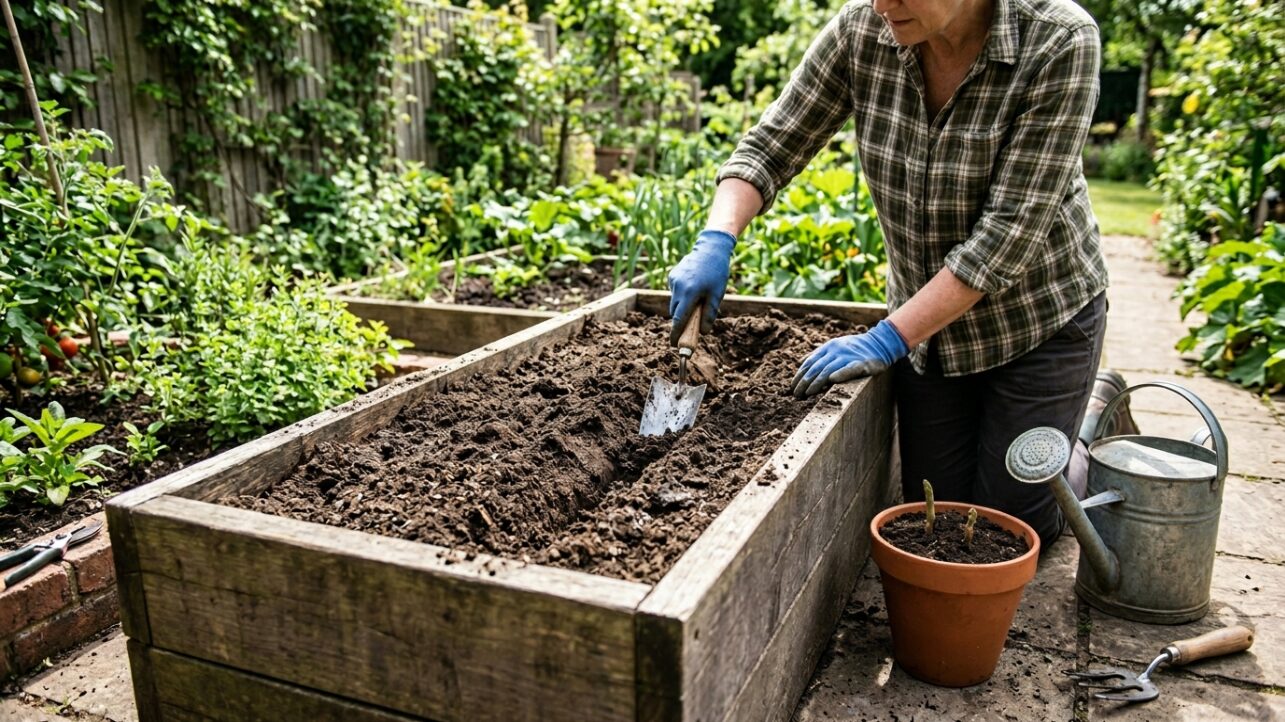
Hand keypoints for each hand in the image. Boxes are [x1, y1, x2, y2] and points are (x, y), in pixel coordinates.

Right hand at [668, 229, 735, 344]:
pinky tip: (694, 287)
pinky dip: (682, 295)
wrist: (711, 248)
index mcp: (689, 294)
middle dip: (682, 320)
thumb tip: (703, 332)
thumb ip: (708, 315)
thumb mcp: (717, 295)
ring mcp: (673, 280)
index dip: (676, 334)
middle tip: (692, 324)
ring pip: (675, 302)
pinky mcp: (673, 275)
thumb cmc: (717, 272)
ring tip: (698, 298)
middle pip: (675, 312)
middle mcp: (677, 287)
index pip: (678, 320)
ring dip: (683, 306)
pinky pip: (675, 292)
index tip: (675, 344)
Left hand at [791, 319, 909, 397]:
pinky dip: (840, 374)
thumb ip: (818, 354)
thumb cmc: (855, 348)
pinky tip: (832, 381)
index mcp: (828, 347)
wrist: (879, 343)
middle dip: (804, 382)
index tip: (792, 387)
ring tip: (807, 394)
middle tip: (796, 395)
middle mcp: (836, 351)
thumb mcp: (834, 347)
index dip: (800, 375)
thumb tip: (800, 361)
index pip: (809, 362)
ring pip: (828, 370)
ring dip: (816, 383)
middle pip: (816, 368)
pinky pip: (849, 369)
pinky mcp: (861, 364)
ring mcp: (848, 356)